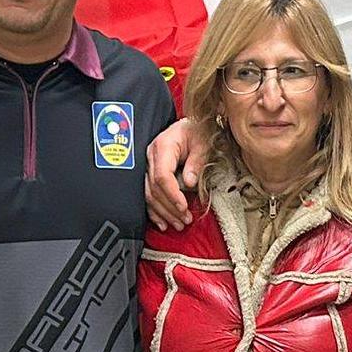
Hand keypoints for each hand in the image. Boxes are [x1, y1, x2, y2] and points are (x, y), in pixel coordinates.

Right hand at [144, 117, 205, 231]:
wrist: (191, 126)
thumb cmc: (198, 131)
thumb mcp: (203, 143)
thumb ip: (196, 161)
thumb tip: (189, 182)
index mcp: (162, 146)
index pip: (162, 175)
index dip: (172, 194)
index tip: (184, 207)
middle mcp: (151, 156)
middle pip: (154, 188)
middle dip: (170, 208)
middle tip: (185, 221)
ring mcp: (148, 165)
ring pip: (149, 194)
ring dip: (163, 213)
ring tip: (179, 225)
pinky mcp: (150, 173)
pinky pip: (148, 195)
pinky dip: (155, 211)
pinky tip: (163, 223)